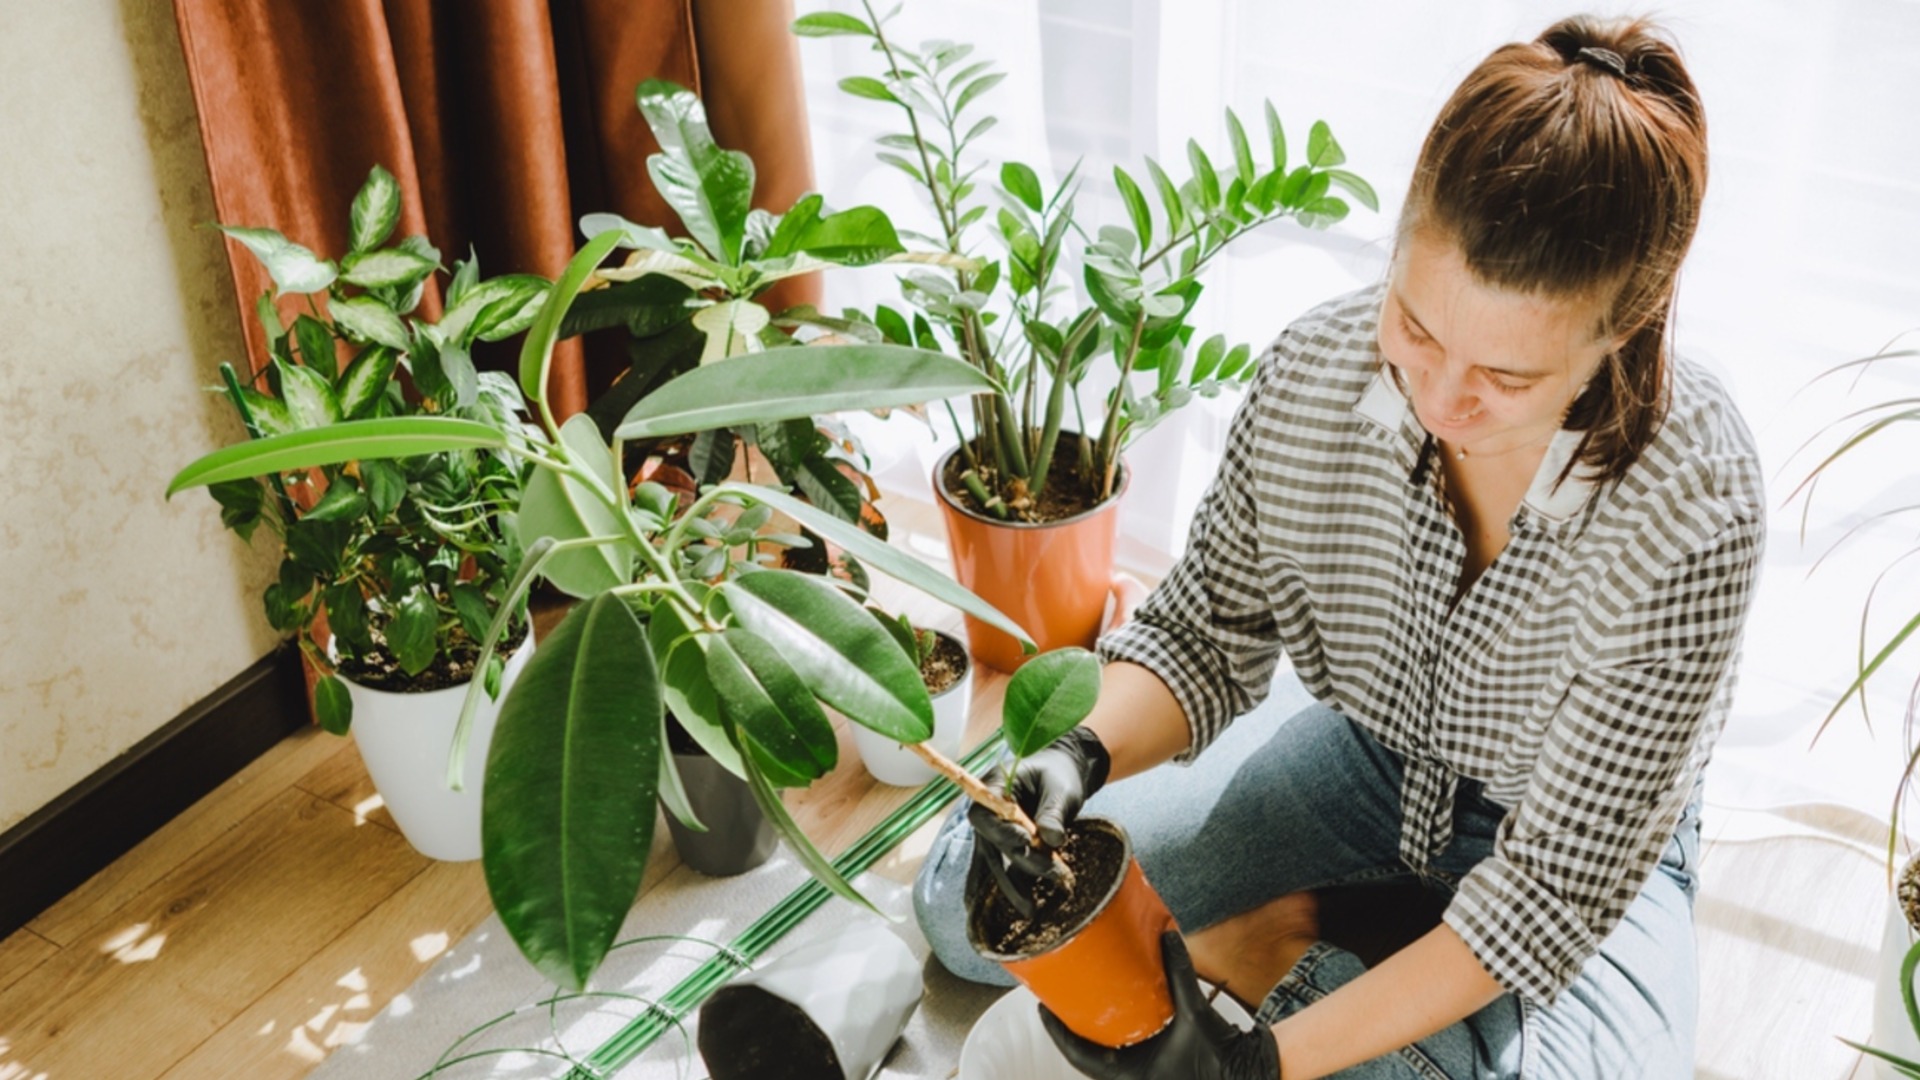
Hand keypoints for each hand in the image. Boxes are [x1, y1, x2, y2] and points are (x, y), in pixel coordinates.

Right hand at [969, 726, 1110, 916]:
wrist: (1064, 774)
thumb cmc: (1059, 775)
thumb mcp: (1061, 788)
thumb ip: (1054, 812)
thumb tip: (1052, 840)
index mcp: (993, 788)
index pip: (986, 815)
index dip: (1002, 832)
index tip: (1026, 840)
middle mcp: (988, 813)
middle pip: (992, 845)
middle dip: (1019, 863)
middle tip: (1051, 873)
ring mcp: (995, 832)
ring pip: (996, 864)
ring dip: (1013, 886)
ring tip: (1031, 910)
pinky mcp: (1007, 847)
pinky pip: (1002, 870)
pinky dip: (1009, 888)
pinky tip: (1011, 910)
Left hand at [1040, 931, 1280, 1079]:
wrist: (1248, 1075)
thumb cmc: (1221, 1057)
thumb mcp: (1195, 1013)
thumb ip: (1180, 974)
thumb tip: (1168, 935)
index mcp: (1130, 1076)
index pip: (1079, 1057)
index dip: (1057, 1032)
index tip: (1042, 1008)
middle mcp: (1131, 1079)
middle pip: (1086, 1054)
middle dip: (1070, 1027)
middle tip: (1056, 997)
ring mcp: (1141, 1076)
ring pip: (1103, 1054)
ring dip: (1091, 1031)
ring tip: (1078, 1000)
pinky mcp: (1152, 1069)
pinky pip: (1121, 1054)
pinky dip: (1112, 1035)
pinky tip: (1110, 1015)